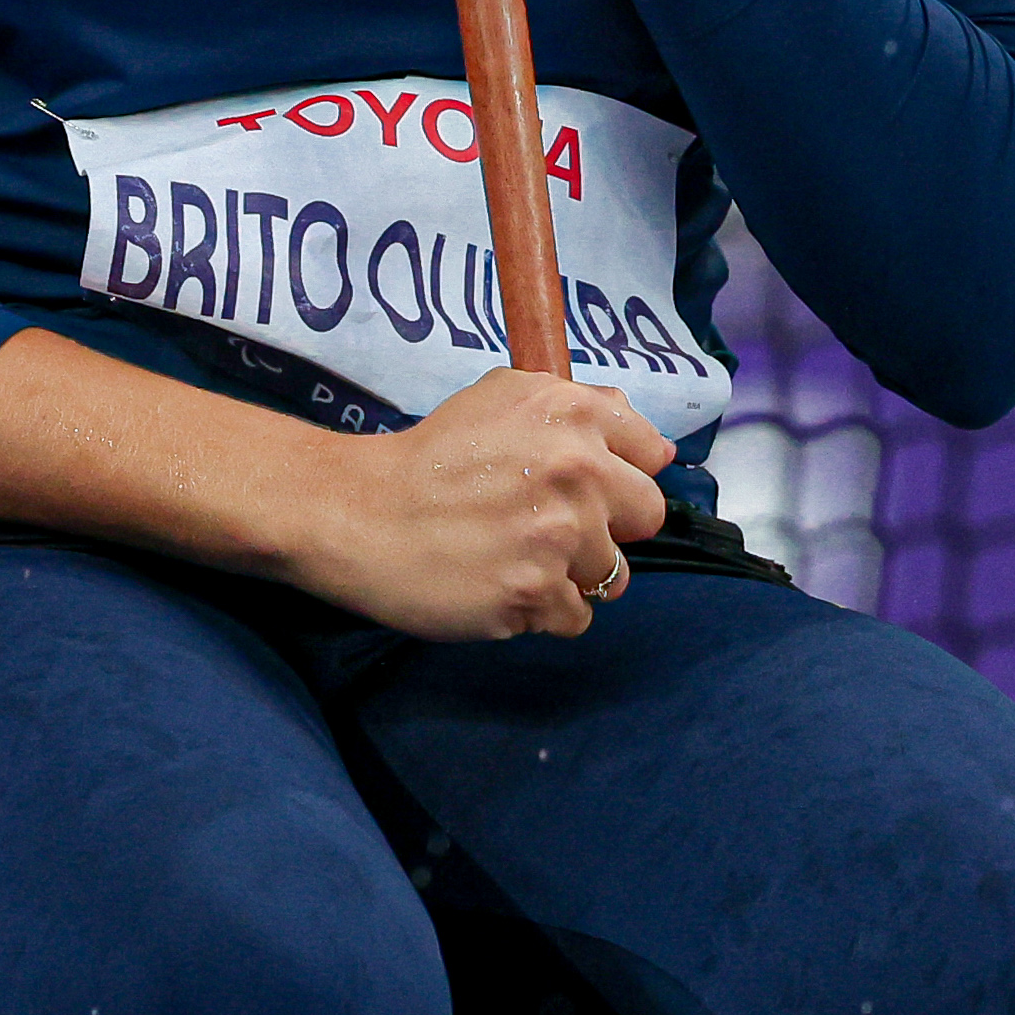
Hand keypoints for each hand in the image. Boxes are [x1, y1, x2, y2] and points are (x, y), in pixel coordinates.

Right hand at [282, 362, 674, 640]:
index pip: (653, 457)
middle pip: (647, 517)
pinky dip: (543, 611)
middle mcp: (576, 469)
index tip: (594, 488)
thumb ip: (578, 406)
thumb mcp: (503, 396)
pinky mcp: (536, 592)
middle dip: (610, 527)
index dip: (624, 475)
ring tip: (517, 559)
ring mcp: (560, 534)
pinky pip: (575, 617)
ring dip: (573, 575)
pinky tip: (502, 586)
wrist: (361, 513)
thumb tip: (644, 438)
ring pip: (613, 575)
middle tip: (554, 529)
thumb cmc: (430, 457)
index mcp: (572, 413)